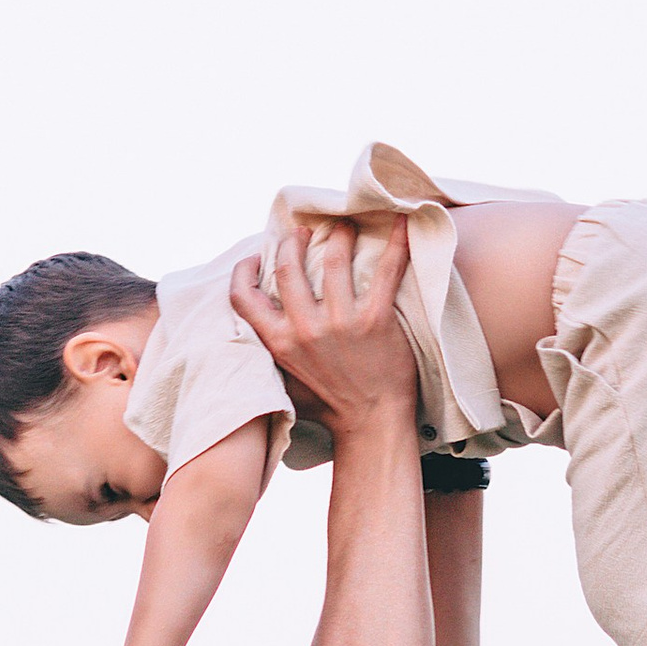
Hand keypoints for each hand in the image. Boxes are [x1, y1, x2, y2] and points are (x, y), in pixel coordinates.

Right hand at [229, 216, 415, 438]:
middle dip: (294, 240)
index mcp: (278, 342)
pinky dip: (397, 242)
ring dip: (340, 234)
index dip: (244, 268)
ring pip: (334, 259)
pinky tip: (404, 223)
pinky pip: (386, 270)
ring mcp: (341, 323)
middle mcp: (304, 329)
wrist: (372, 422)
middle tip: (306, 231)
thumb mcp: (284, 382)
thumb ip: (270, 352)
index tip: (259, 254)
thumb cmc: (328, 404)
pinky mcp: (375, 320)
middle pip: (288, 266)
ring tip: (346, 225)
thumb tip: (257, 326)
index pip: (243, 297)